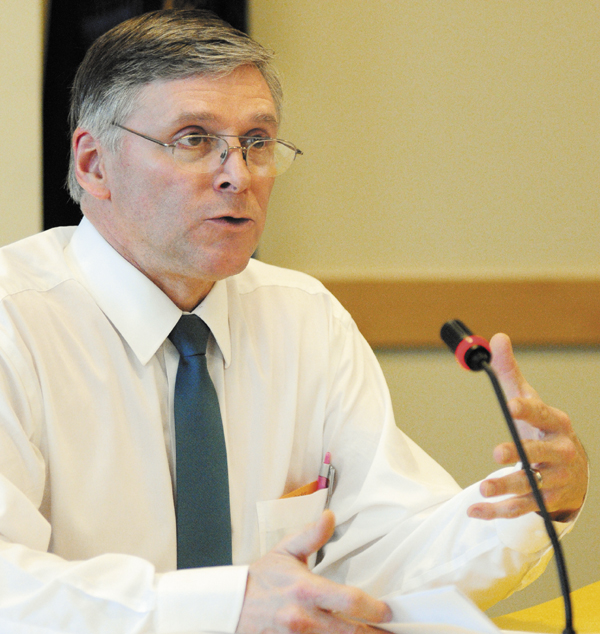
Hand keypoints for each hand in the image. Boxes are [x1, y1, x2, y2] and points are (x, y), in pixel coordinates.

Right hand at [236, 510, 391, 633]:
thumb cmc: (262, 579)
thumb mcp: (285, 551)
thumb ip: (311, 536)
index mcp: (306, 590)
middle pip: (350, 631)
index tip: (388, 612)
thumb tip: (330, 516)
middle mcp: (303, 618)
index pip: (349, 600)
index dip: (373, 608)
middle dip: (373, 633)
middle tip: (391, 632)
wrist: (231, 606)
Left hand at [467, 333, 587, 521]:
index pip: (542, 414)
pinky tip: (475, 510)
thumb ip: (510, 373)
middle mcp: (560, 453)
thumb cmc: (543, 429)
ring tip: (483, 489)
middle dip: (520, 453)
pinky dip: (497, 512)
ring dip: (507, 488)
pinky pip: (521, 509)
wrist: (573, 470)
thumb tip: (497, 337)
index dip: (527, 410)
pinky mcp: (545, 502)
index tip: (510, 405)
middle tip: (497, 453)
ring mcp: (554, 480)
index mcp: (556, 424)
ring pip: (532, 486)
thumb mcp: (530, 400)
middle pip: (540, 454)